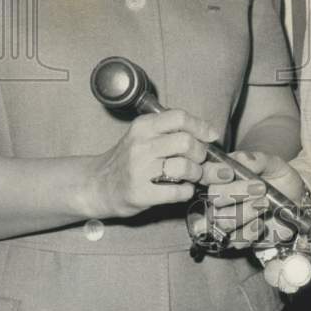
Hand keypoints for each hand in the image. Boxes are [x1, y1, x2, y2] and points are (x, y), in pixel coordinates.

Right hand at [85, 109, 218, 217]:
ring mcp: (139, 169)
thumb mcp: (145, 137)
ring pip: (184, 166)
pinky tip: (181, 190)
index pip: (180, 117)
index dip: (201, 126)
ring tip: (190, 176)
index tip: (211, 136)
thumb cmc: (128, 160)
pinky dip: (187, 191)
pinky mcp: (140, 193)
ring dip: (196, 174)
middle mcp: (141, 144)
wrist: (97, 185)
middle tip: (198, 161)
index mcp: (144, 126)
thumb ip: (173, 133)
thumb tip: (213, 137)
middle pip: (187, 142)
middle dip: (200, 153)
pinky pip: (178, 192)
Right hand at [199, 151, 305, 249]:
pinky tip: (262, 223)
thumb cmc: (280, 178)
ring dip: (244, 213)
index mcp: (224, 176)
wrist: (295, 200)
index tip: (230, 173)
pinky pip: (236, 240)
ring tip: (265, 204)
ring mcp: (228, 220)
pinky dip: (250, 232)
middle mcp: (222, 198)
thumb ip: (258, 160)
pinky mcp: (239, 238)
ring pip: (223, 221)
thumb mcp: (274, 164)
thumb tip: (243, 158)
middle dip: (235, 193)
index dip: (213, 174)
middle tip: (260, 188)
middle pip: (214, 198)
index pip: (206, 173)